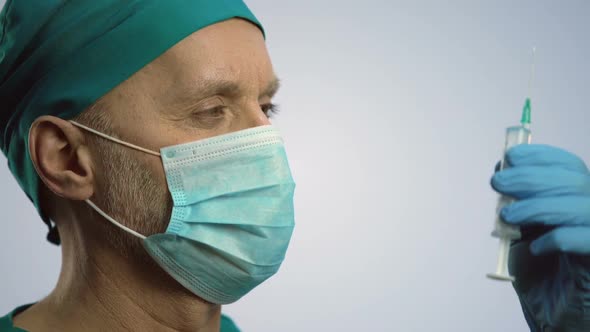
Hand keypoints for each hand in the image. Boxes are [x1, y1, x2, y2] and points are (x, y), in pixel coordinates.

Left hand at [491, 144, 589, 331]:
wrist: (551, 314)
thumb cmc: (539, 271)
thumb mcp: (521, 230)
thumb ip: (515, 201)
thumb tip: (501, 170)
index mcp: (577, 199)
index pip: (569, 165)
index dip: (541, 156)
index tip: (510, 156)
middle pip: (574, 179)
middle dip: (531, 177)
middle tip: (497, 182)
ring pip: (582, 206)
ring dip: (539, 206)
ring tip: (507, 216)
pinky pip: (588, 238)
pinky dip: (559, 238)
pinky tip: (537, 247)